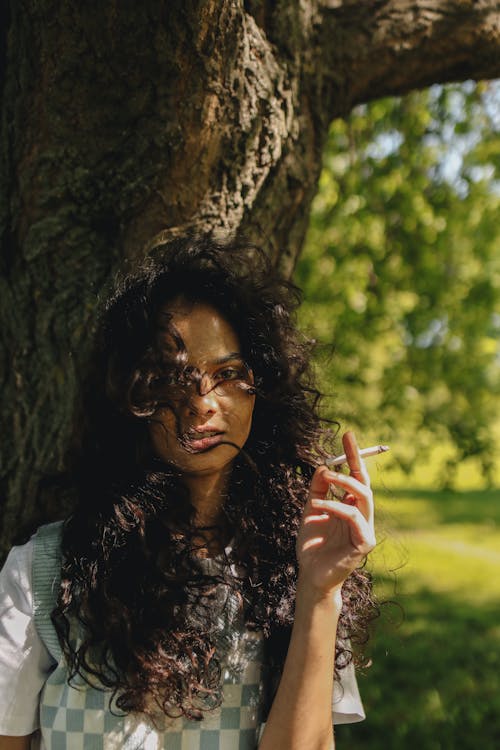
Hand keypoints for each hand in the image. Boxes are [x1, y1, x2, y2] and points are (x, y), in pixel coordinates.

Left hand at [296, 431, 375, 597]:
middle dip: (356, 460)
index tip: (349, 435)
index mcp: (350, 506)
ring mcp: (365, 529)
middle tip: (344, 445)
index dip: (354, 456)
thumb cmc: (312, 545)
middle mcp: (361, 515)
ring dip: (344, 483)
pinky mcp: (364, 543)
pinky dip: (336, 507)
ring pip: (364, 497)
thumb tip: (323, 466)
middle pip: (365, 482)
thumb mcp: (310, 510)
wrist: (310, 575)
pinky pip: (353, 517)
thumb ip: (317, 490)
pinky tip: (318, 505)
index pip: (356, 477)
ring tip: (326, 476)